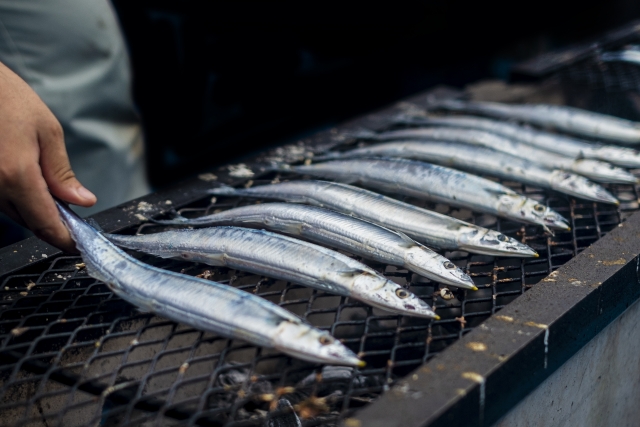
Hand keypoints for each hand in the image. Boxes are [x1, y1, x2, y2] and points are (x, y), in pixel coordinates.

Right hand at [0, 61, 95, 251]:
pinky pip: (1, 200)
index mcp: (17, 175)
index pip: (45, 223)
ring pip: (15, 213)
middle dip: (54, 222)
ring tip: (55, 191)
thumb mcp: (48, 133)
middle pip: (30, 222)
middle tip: (75, 214)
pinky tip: (31, 180)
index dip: (64, 239)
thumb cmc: (9, 100)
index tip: (79, 245)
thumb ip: (63, 173)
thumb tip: (82, 201)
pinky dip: (20, 198)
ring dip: (36, 210)